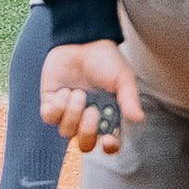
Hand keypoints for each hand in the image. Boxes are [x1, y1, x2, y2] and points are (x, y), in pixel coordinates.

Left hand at [40, 39, 143, 154]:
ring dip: (72, 113)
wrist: (82, 42)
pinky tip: (64, 91)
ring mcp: (68, 113)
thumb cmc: (106, 60)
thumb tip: (139, 118)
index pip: (109, 141)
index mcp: (108, 115)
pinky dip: (56, 106)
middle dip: (87, 131)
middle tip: (92, 111)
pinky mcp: (50, 104)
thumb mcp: (123, 78)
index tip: (109, 140)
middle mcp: (88, 118)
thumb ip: (129, 99)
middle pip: (85, 143)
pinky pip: (50, 118)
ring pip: (66, 132)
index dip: (109, 146)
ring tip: (77, 93)